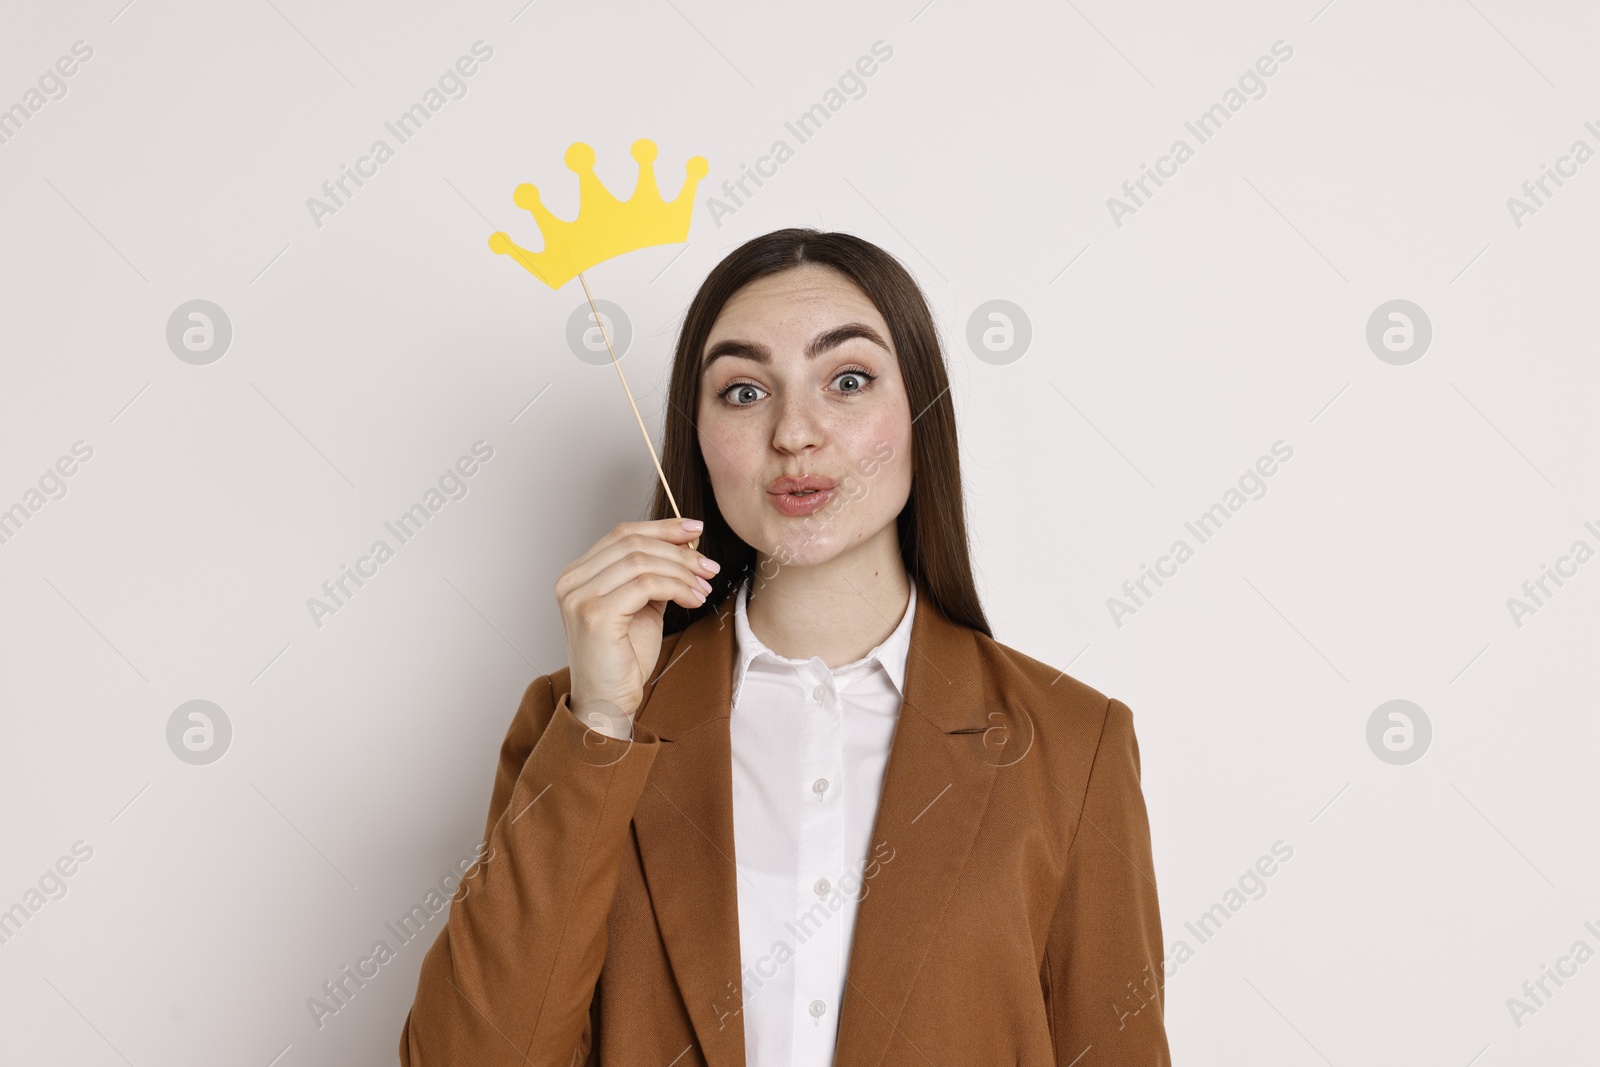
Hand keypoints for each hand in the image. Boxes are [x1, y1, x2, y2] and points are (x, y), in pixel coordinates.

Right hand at [556, 518, 719, 731]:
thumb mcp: (641, 607)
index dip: (662, 527)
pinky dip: (677, 588)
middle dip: (678, 550)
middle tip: (708, 565)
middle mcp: (571, 581)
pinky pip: (646, 585)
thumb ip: (652, 575)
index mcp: (577, 575)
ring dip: (682, 571)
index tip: (695, 530)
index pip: (622, 533)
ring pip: (642, 561)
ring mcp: (579, 597)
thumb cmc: (624, 660)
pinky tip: (693, 600)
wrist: (608, 705)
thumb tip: (685, 544)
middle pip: (632, 543)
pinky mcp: (595, 614)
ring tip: (704, 587)